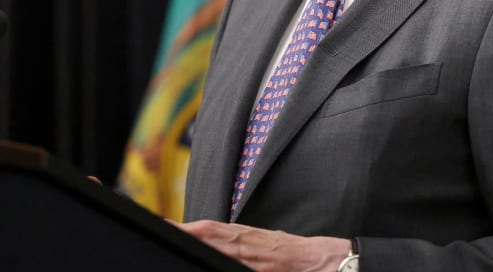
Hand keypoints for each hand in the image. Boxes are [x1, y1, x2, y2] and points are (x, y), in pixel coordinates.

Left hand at [173, 220, 350, 271]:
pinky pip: (238, 264)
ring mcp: (257, 258)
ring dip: (201, 240)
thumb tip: (224, 245)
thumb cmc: (300, 254)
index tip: (170, 226)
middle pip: (214, 236)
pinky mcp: (265, 270)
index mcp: (251, 236)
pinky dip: (224, 258)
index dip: (192, 228)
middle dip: (189, 233)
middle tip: (165, 229)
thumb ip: (247, 244)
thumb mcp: (271, 243)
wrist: (327, 261)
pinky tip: (209, 257)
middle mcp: (251, 244)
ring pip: (223, 247)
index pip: (215, 230)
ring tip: (178, 236)